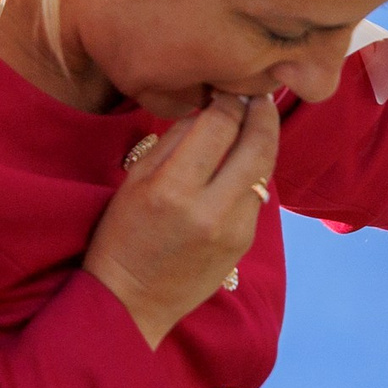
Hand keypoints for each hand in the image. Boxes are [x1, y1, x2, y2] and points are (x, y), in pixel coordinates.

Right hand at [85, 91, 281, 346]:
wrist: (132, 300)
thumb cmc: (123, 234)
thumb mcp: (136, 179)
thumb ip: (175, 139)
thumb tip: (208, 106)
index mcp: (174, 188)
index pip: (219, 125)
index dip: (229, 98)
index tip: (228, 86)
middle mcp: (211, 209)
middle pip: (257, 144)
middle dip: (262, 112)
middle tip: (259, 93)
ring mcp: (234, 229)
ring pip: (265, 170)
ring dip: (264, 140)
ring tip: (256, 120)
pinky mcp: (245, 244)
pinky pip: (258, 196)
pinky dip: (254, 172)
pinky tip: (244, 160)